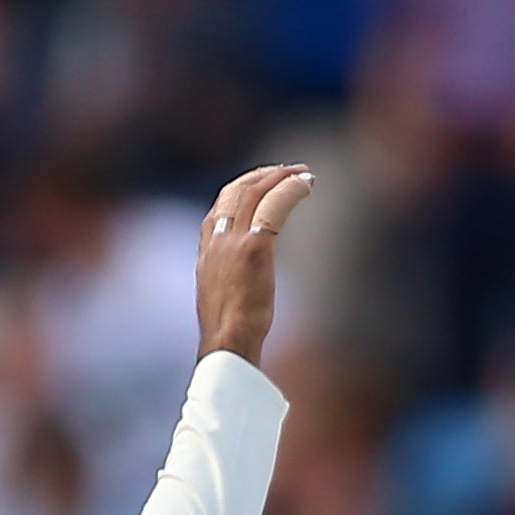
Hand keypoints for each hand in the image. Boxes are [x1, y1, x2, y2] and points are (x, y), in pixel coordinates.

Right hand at [194, 163, 315, 364]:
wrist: (227, 344)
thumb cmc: (229, 334)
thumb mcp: (221, 297)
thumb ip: (229, 276)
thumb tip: (246, 277)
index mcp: (206, 250)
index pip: (221, 205)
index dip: (243, 187)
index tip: (264, 182)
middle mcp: (216, 240)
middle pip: (237, 190)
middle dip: (264, 175)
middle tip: (289, 170)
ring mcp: (234, 241)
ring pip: (256, 192)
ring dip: (281, 177)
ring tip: (304, 174)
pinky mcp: (254, 247)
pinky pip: (275, 206)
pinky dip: (291, 191)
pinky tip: (307, 186)